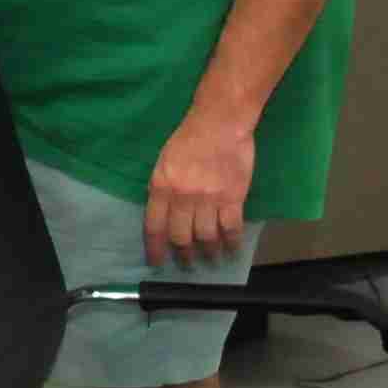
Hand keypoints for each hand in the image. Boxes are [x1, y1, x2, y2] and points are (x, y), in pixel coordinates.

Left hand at [144, 112, 259, 266]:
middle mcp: (182, 197)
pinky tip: (231, 250)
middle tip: (186, 263)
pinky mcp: (233, 198)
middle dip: (183, 254)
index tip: (157, 262)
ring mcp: (209, 199)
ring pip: (206, 237)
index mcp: (160, 187)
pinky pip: (231, 228)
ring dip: (208, 252)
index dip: (155, 248)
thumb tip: (163, 213)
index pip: (154, 226)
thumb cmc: (188, 140)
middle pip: (181, 236)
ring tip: (210, 259)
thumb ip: (161, 188)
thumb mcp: (163, 163)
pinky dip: (231, 243)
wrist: (219, 124)